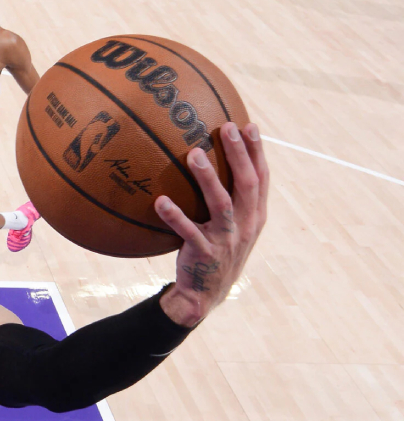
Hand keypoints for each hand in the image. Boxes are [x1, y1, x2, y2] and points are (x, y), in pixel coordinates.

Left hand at [155, 122, 268, 326]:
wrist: (204, 295)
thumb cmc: (215, 251)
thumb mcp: (231, 227)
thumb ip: (230, 199)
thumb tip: (211, 162)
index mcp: (255, 216)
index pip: (261, 178)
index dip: (257, 152)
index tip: (249, 125)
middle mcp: (245, 225)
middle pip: (247, 184)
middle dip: (239, 154)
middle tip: (227, 128)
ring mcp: (226, 239)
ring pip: (220, 204)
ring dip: (207, 178)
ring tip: (193, 155)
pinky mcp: (204, 253)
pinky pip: (188, 231)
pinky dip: (175, 216)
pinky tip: (160, 201)